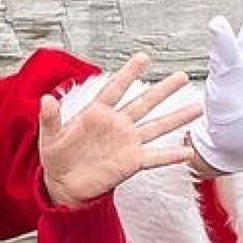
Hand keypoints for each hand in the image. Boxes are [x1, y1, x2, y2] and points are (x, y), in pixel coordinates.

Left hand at [40, 53, 199, 206]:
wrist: (64, 184)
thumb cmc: (56, 158)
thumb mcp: (50, 137)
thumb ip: (50, 118)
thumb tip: (46, 99)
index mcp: (97, 114)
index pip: (115, 89)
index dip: (129, 74)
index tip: (144, 57)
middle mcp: (117, 125)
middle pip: (144, 103)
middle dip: (163, 90)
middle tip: (182, 76)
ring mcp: (126, 142)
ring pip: (156, 126)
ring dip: (176, 118)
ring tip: (197, 107)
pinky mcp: (131, 162)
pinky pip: (154, 157)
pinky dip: (170, 155)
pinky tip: (188, 152)